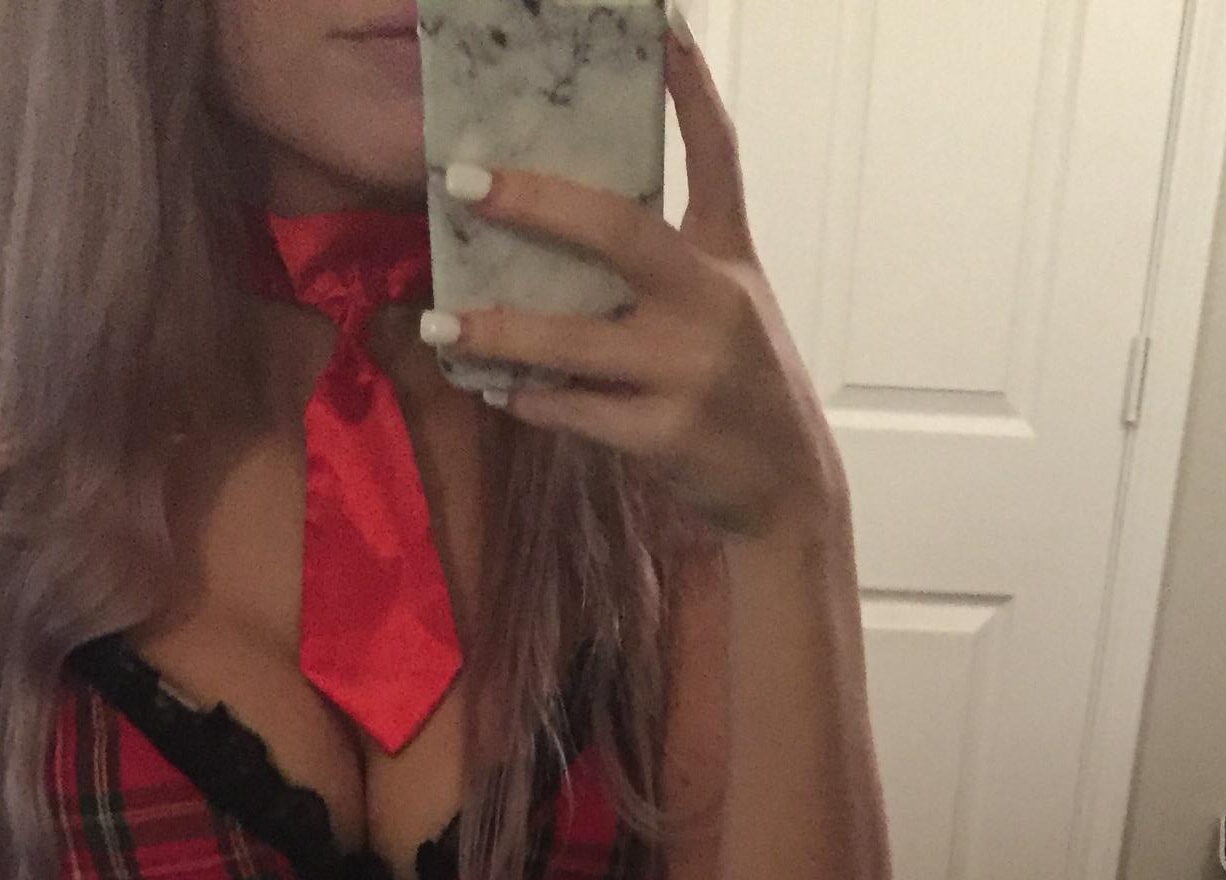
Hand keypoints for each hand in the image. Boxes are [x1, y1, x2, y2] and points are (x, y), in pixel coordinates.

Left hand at [435, 27, 841, 541]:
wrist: (784, 487)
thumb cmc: (740, 385)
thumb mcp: (729, 302)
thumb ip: (671, 256)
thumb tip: (569, 218)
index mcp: (729, 257)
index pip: (716, 155)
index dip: (688, 87)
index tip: (658, 21)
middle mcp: (714, 303)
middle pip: (620, 232)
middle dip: (536, 204)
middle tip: (464, 181)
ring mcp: (692, 371)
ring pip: (579, 342)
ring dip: (502, 331)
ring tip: (442, 322)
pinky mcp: (669, 436)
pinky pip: (581, 414)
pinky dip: (533, 402)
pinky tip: (496, 389)